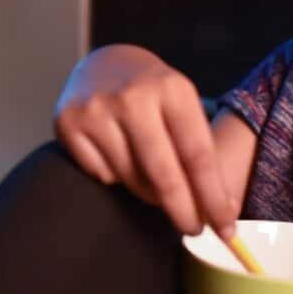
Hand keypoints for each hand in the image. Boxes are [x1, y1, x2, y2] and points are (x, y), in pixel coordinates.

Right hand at [53, 44, 237, 236]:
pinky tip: (120, 157)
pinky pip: (102, 176)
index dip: (213, 198)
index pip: (198, 156)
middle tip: (193, 230)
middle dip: (183, 212)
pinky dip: (117, 178)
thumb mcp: (183, 108)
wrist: (104, 63)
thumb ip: (202, 156)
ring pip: (132, 181)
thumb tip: (223, 212)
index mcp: (173, 89)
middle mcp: (133, 96)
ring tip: (156, 182)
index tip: (225, 229)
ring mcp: (96, 109)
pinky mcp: (67, 123)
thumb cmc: (154, 95)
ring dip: (150, 194)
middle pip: (164, 175)